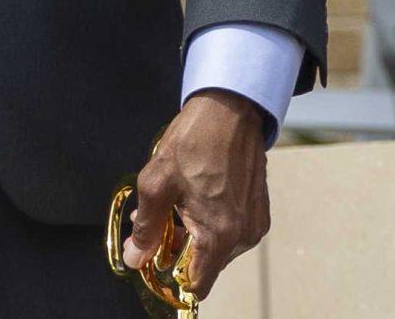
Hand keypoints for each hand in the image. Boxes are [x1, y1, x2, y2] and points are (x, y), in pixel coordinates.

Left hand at [124, 90, 270, 302]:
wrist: (228, 111)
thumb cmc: (194, 142)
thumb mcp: (156, 184)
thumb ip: (146, 228)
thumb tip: (136, 258)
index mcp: (220, 235)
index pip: (198, 283)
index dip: (172, 276)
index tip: (154, 259)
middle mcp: (243, 236)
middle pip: (205, 264)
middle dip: (177, 248)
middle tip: (155, 220)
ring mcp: (254, 224)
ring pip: (216, 247)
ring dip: (192, 233)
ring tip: (174, 201)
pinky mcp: (259, 211)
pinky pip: (229, 231)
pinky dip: (210, 222)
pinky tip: (194, 196)